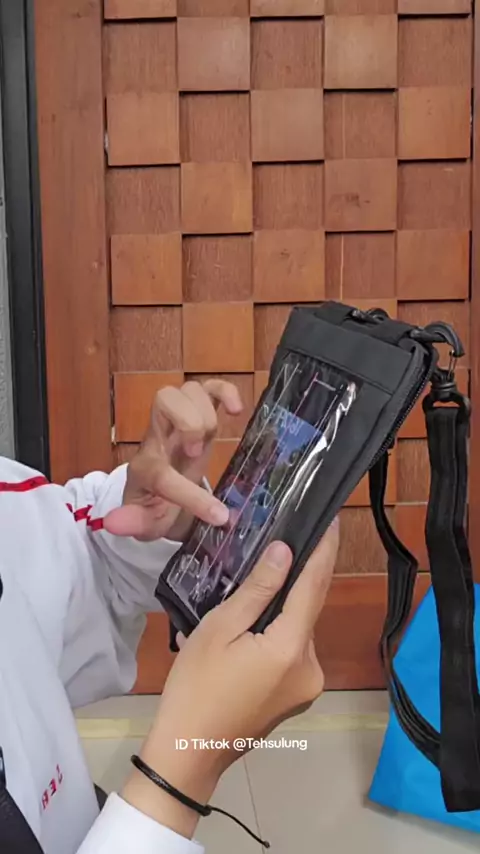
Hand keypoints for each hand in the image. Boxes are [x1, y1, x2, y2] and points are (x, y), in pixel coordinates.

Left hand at [103, 380, 242, 541]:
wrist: (158, 491)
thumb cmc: (154, 505)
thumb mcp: (145, 523)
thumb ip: (133, 523)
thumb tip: (113, 525)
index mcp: (146, 468)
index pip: (160, 472)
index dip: (190, 495)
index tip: (218, 516)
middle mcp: (159, 436)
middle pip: (164, 398)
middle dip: (189, 422)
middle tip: (196, 453)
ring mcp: (179, 421)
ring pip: (190, 389)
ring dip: (206, 413)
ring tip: (209, 440)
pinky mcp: (199, 414)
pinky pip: (210, 386)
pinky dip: (226, 391)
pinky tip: (236, 411)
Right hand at [122, 522, 338, 836]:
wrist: (189, 752)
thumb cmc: (195, 687)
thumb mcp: (219, 630)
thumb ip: (257, 590)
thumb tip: (285, 552)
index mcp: (291, 647)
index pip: (314, 586)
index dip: (324, 550)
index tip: (330, 519)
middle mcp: (311, 666)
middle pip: (307, 609)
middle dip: (296, 579)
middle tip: (279, 544)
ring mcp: (307, 685)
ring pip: (299, 630)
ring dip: (283, 609)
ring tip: (255, 587)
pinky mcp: (298, 696)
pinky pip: (293, 651)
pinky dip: (280, 633)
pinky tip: (255, 627)